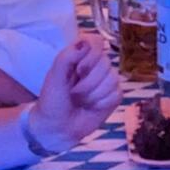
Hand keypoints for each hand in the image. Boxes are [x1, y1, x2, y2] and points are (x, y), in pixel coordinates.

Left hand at [27, 37, 121, 152]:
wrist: (57, 128)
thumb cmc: (52, 101)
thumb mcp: (54, 77)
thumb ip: (67, 57)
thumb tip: (85, 41)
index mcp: (80, 57)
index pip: (96, 41)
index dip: (91, 55)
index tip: (78, 69)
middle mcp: (95, 66)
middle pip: (105, 62)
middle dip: (88, 82)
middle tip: (74, 93)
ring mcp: (107, 81)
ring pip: (113, 79)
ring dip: (93, 95)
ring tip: (81, 101)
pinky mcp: (114, 97)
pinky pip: (117, 94)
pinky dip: (102, 103)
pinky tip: (92, 107)